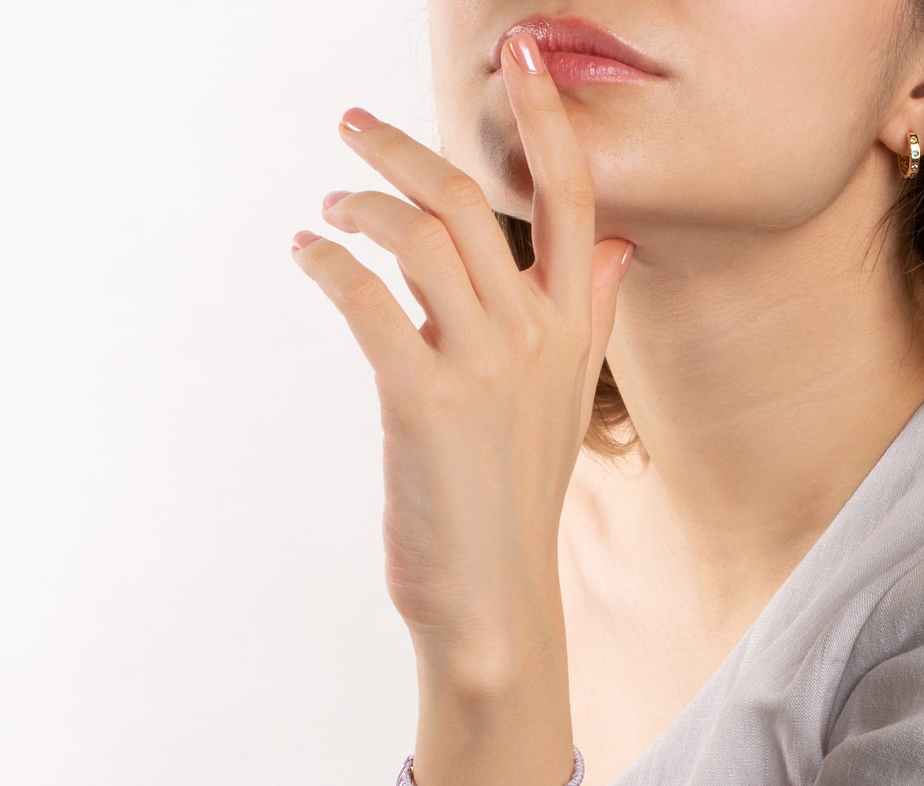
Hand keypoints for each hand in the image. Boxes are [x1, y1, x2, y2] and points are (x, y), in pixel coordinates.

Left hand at [291, 34, 633, 679]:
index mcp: (570, 333)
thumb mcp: (565, 403)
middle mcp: (535, 339)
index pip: (576, 200)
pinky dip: (329, 261)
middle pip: (473, 202)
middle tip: (352, 127)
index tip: (524, 53)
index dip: (548, 120)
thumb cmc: (515, 498)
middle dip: (405, 148)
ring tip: (329, 210)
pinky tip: (308, 255)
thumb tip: (615, 248)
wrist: (494, 594)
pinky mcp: (423, 400)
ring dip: (362, 205)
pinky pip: (367, 297)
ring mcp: (483, 368)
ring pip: (422, 235)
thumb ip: (586, 319)